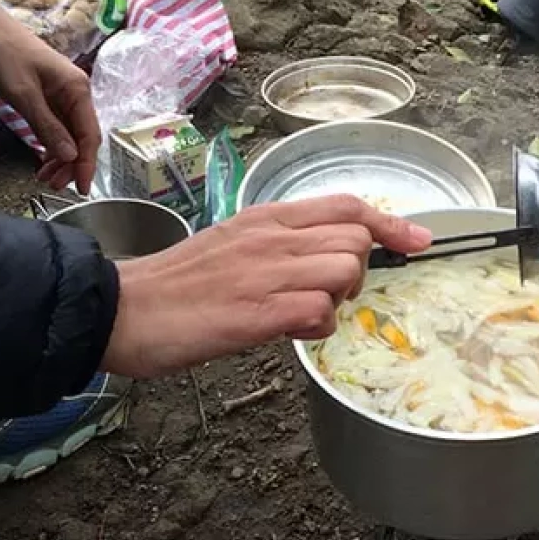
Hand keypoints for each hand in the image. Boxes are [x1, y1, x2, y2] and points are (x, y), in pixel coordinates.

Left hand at [0, 0, 100, 193]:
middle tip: (54, 186)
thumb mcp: (24, 94)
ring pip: (70, 135)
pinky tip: (43, 159)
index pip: (90, 135)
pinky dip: (52, 145)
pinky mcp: (50, 97)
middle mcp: (76, 93)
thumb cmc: (6, 53)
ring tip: (45, 177)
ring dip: (61, 158)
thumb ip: (48, 126)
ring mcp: (64, 95)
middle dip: (71, 164)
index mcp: (78, 90)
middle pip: (82, 137)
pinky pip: (58, 127)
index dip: (87, 164)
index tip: (81, 188)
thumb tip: (71, 157)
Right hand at [100, 195, 432, 377]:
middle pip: (356, 238)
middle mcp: (271, 238)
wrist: (120, 309)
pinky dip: (316, 328)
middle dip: (356, 272)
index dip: (390, 224)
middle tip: (324, 295)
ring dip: (337, 299)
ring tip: (300, 314)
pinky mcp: (255, 312)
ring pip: (344, 270)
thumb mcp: (234, 244)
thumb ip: (281, 244)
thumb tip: (328, 256)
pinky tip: (288, 333)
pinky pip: (319, 312)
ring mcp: (264, 273)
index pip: (346, 206)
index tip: (418, 241)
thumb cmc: (177, 285)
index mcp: (266, 218)